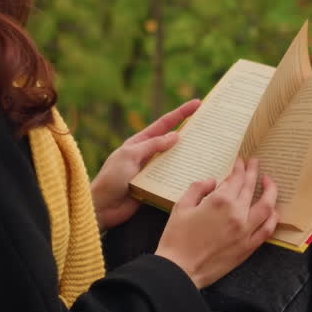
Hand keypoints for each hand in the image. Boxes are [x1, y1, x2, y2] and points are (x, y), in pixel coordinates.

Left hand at [90, 99, 200, 231]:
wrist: (102, 207)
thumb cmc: (111, 178)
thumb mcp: (130, 156)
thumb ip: (152, 146)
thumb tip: (175, 135)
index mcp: (139, 143)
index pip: (163, 124)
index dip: (181, 113)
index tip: (197, 104)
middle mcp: (147, 155)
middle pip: (172, 141)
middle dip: (189, 133)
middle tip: (209, 127)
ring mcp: (152, 171)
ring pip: (175, 160)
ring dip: (189, 156)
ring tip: (209, 151)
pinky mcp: (155, 187)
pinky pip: (172, 179)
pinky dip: (183, 176)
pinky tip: (197, 174)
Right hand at [155, 157, 278, 288]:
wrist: (179, 270)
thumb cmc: (176, 238)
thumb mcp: (181, 206)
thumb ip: (198, 188)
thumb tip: (212, 181)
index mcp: (219, 201)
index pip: (235, 178)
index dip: (238, 167)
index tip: (240, 161)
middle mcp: (236, 213)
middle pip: (250, 187)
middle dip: (253, 172)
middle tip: (254, 163)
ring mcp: (245, 231)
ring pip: (266, 206)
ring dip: (270, 191)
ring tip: (269, 182)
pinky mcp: (248, 247)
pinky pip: (267, 230)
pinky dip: (272, 218)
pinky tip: (272, 210)